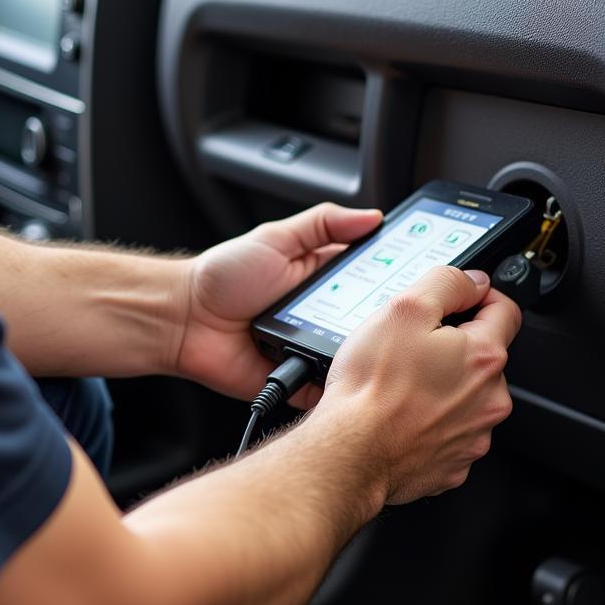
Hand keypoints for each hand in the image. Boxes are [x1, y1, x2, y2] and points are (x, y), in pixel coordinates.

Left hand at [175, 203, 382, 407]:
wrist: (184, 319)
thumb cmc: (221, 277)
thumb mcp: (276, 238)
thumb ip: (323, 223)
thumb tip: (371, 216)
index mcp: (324, 278)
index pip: (373, 278)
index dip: (396, 277)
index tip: (420, 273)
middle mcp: (324, 314)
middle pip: (370, 320)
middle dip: (385, 318)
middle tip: (402, 312)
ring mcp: (311, 348)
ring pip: (354, 355)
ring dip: (363, 350)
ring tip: (373, 343)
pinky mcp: (299, 381)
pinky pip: (327, 388)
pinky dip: (338, 384)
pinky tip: (347, 373)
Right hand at [312, 266, 519, 503]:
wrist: (350, 453)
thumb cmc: (372, 388)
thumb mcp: (405, 308)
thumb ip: (447, 283)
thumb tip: (472, 281)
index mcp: (484, 358)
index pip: (505, 310)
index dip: (477, 297)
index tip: (455, 301)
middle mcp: (490, 400)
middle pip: (482, 356)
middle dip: (452, 346)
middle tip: (411, 347)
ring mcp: (473, 436)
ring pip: (465, 395)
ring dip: (441, 384)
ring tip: (401, 383)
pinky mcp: (453, 464)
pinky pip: (448, 430)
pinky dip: (429, 419)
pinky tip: (402, 413)